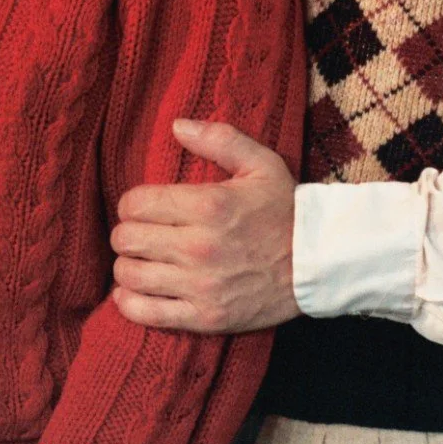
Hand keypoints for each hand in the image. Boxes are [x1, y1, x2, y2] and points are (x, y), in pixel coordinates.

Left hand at [111, 119, 300, 333]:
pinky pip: (146, 313)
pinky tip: (134, 290)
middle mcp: (199, 247)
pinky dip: (130, 302)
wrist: (316, 264)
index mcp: (208, 205)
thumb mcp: (260, 163)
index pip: (135, 204)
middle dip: (128, 232)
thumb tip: (177, 126)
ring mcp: (200, 286)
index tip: (143, 206)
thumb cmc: (285, 210)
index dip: (132, 203)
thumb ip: (219, 139)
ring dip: (129, 265)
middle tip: (142, 232)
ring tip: (142, 259)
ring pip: (130, 275)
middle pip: (126, 239)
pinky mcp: (204, 317)